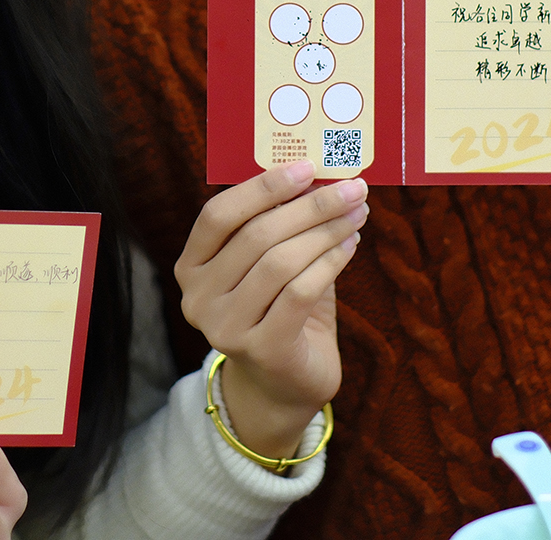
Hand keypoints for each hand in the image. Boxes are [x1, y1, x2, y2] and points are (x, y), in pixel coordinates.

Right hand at [177, 162, 361, 459]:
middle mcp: (198, 297)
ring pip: (279, 262)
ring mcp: (225, 327)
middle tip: (351, 188)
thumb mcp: (271, 263)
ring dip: (325, 231)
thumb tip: (320, 176)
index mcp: (192, 266)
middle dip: (310, 206)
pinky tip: (352, 246)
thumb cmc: (281, 310)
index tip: (307, 166)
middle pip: (256, 235)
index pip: (218, 215)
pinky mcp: (261, 349)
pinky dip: (331, 263)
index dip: (261, 187)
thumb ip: (280, 225)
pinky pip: (300, 292)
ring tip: (357, 214)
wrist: (284, 384)